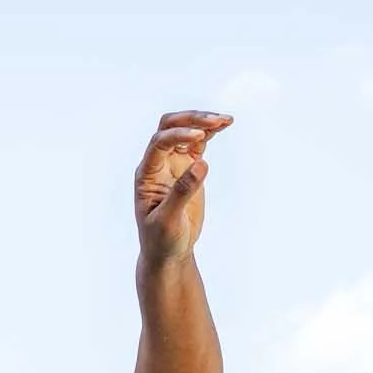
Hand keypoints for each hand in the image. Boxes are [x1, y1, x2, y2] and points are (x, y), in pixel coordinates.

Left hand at [134, 111, 231, 268]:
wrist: (167, 252)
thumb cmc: (161, 239)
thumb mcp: (169, 220)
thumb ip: (182, 191)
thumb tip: (201, 164)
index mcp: (146, 174)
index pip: (159, 144)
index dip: (178, 135)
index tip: (200, 136)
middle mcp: (158, 164)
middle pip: (169, 127)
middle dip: (190, 120)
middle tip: (214, 121)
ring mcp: (173, 164)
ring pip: (185, 131)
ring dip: (203, 122)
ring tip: (225, 120)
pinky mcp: (189, 169)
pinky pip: (198, 143)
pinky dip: (211, 132)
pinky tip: (225, 124)